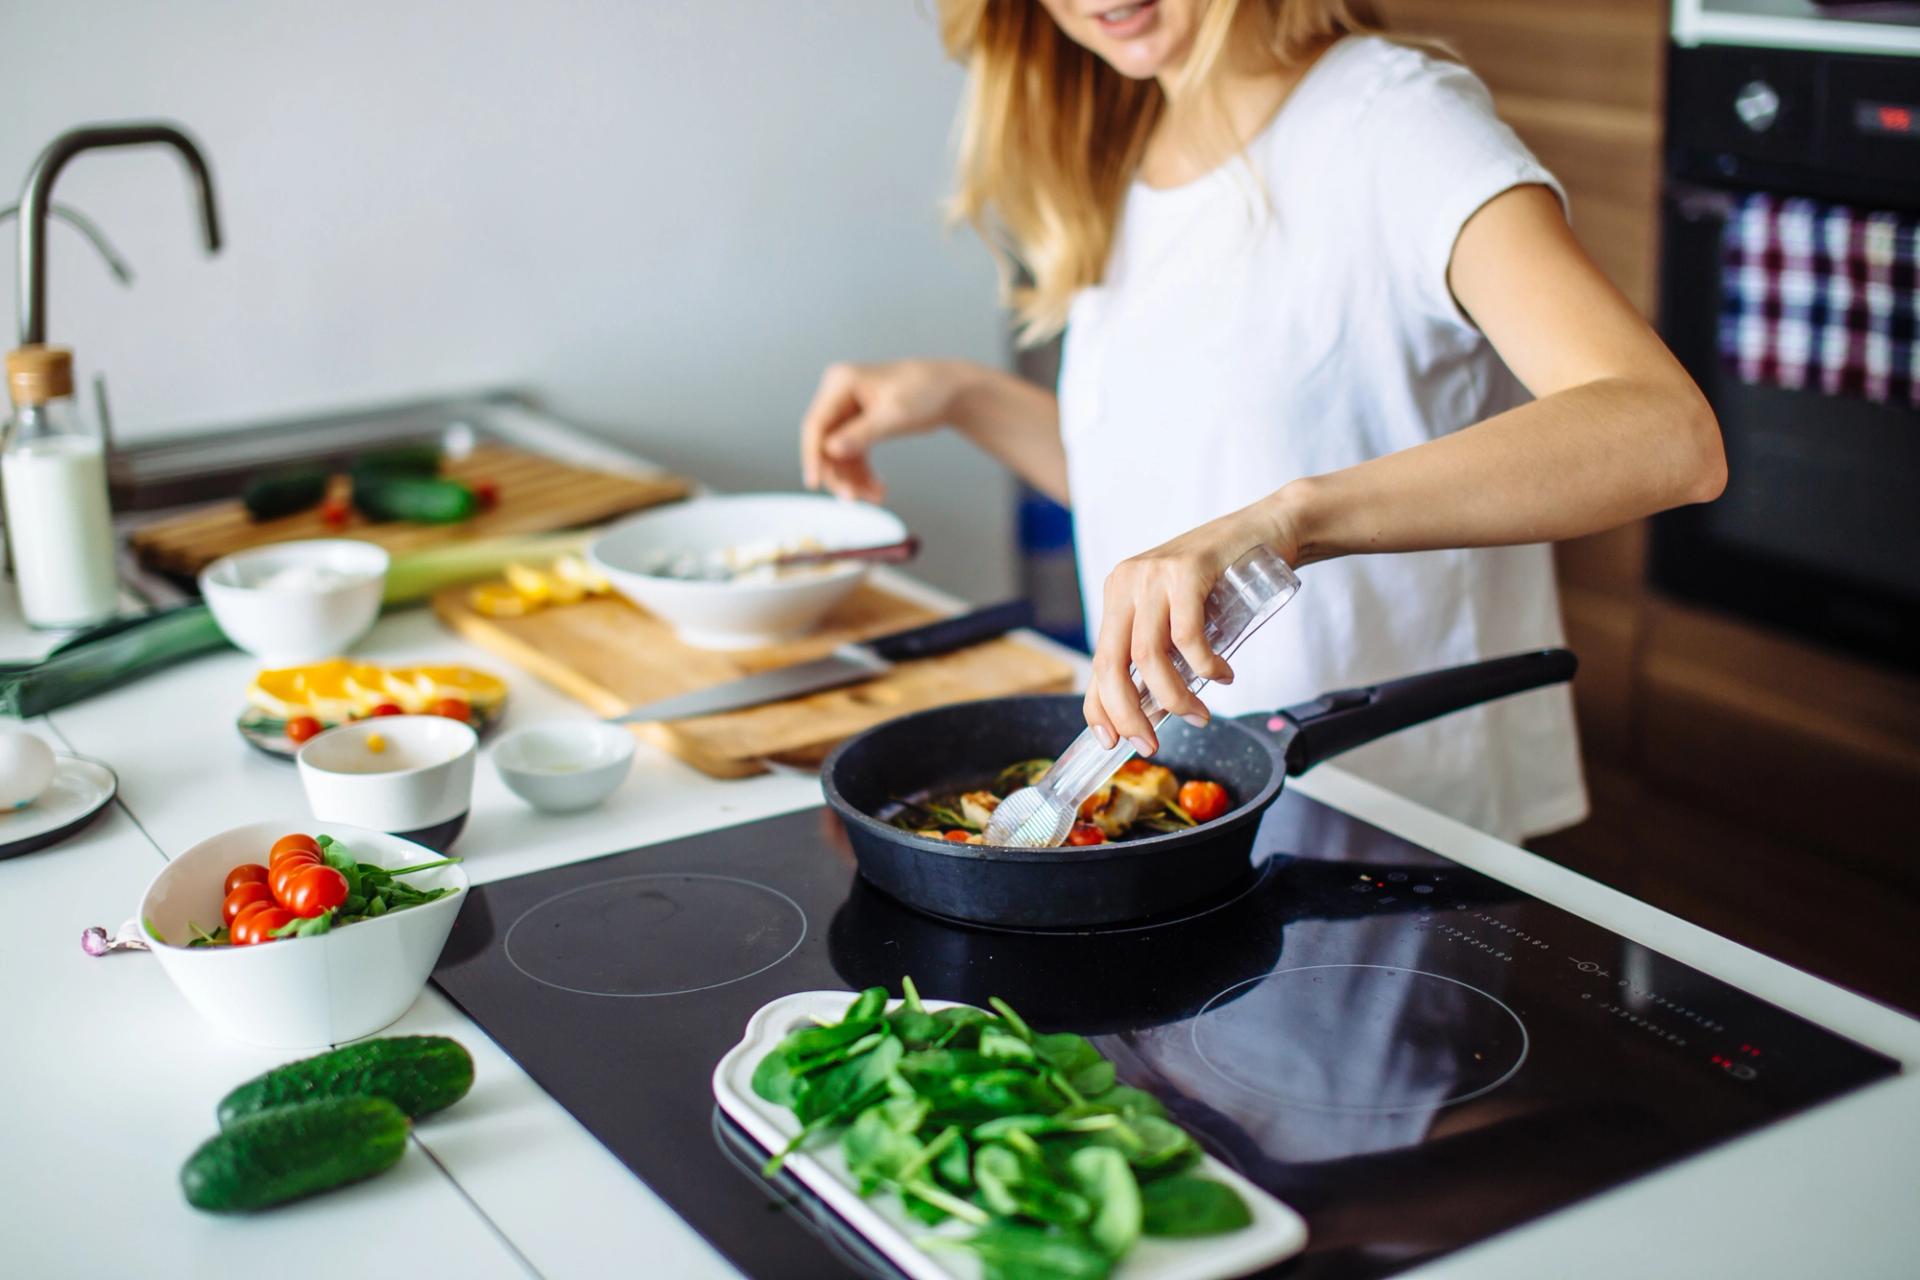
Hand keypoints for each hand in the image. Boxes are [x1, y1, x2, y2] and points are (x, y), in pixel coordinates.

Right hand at [799, 359, 972, 501]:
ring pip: (838, 454)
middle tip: (853, 498)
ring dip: (853, 479)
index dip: (812, 456)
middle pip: (824, 442)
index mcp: (841, 382)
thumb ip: (862, 434)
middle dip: (838, 473)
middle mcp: (839, 395)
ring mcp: (848, 410)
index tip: (814, 483)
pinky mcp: (859, 424)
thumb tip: (830, 450)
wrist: (951, 390)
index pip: (816, 424)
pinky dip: (863, 474)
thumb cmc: (926, 391)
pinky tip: (877, 489)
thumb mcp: (894, 414)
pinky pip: (853, 455)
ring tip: (875, 497)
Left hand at [1084, 498, 1300, 756]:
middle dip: (1129, 715)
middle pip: (1111, 664)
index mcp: (1117, 594)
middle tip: (1150, 745)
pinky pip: (1186, 636)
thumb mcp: (1181, 614)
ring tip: (1200, 714)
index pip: (1097, 662)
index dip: (1099, 708)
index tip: (1111, 742)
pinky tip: (1222, 675)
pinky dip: (1204, 667)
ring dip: (1174, 698)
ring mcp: (1153, 574)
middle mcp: (1127, 582)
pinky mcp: (1185, 569)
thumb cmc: (1226, 578)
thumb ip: (1162, 650)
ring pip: (1147, 656)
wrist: (1268, 528)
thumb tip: (1150, 710)